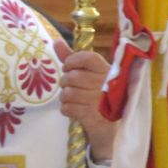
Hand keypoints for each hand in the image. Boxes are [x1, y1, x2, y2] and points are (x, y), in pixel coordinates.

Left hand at [54, 39, 116, 160]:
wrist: (111, 126)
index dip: (71, 61)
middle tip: (70, 86)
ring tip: (71, 98)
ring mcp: (99, 100)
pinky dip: (66, 109)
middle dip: (65, 82)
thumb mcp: (89, 73)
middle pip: (72, 77)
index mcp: (107, 70)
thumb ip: (72, 57)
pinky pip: (67, 108)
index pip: (87, 57)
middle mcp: (105, 83)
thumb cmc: (98, 94)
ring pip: (68, 93)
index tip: (68, 67)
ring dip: (64, 97)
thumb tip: (56, 41)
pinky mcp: (92, 116)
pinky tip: (72, 109)